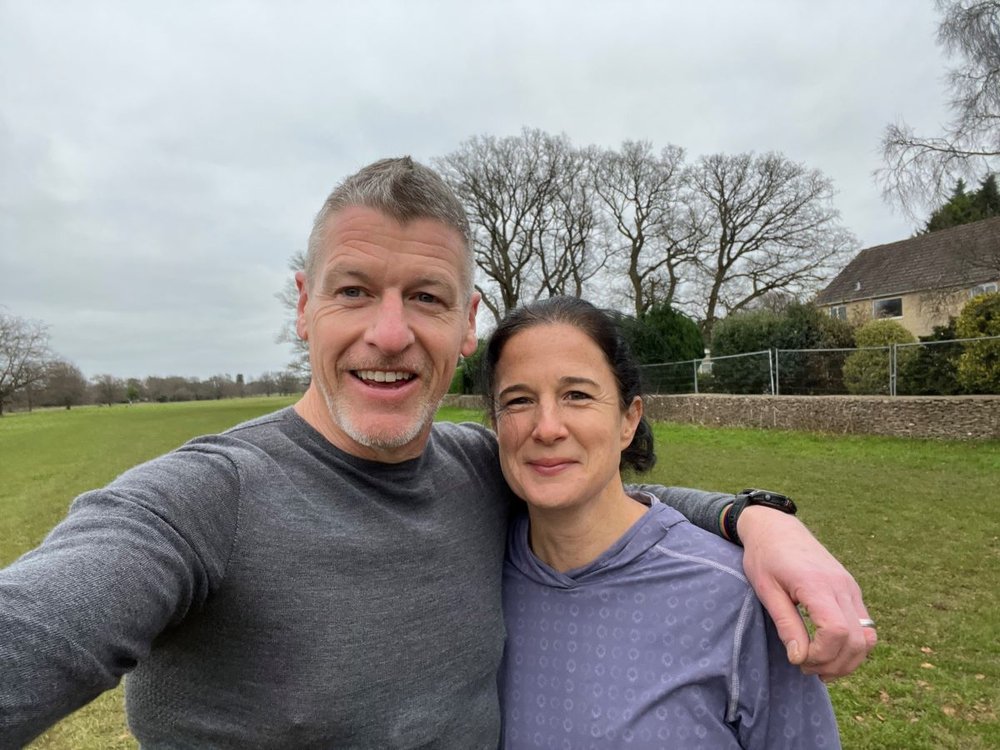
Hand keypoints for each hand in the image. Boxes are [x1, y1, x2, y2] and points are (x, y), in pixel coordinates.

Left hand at [737, 506, 876, 679]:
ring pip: (867, 637)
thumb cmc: (765, 556)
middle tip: (805, 667)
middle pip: (857, 640)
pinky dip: (852, 646)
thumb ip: (785, 624)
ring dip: (847, 660)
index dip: (821, 654)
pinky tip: (828, 652)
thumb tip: (799, 658)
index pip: (837, 631)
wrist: (776, 527)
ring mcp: (850, 587)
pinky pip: (864, 626)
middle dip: (834, 664)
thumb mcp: (765, 590)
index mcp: (817, 584)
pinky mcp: (851, 590)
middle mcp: (842, 586)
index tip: (798, 659)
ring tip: (817, 665)